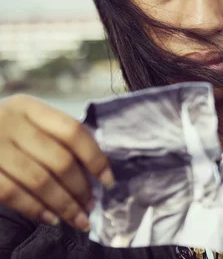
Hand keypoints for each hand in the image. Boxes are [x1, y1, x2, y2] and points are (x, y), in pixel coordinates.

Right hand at [0, 94, 113, 230]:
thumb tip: (96, 171)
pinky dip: (34, 209)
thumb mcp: (24, 123)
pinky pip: (11, 193)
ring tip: (78, 219)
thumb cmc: (0, 133)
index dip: (95, 159)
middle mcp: (9, 122)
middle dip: (81, 188)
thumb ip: (54, 137)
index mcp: (28, 107)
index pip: (73, 132)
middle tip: (91, 206)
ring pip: (39, 180)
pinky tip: (50, 218)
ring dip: (64, 204)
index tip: (108, 181)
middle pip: (60, 160)